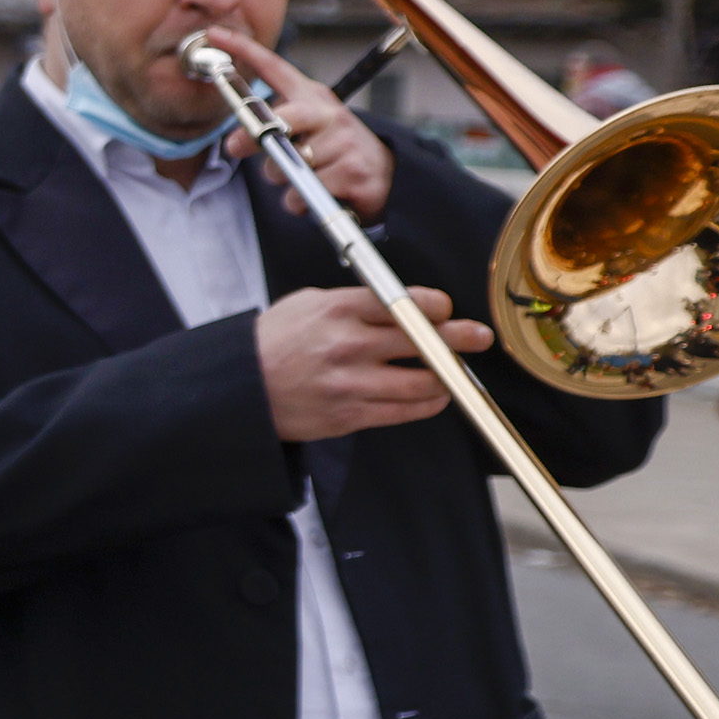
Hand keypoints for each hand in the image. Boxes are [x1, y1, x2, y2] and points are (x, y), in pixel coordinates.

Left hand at [194, 26, 392, 220]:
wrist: (385, 176)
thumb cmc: (334, 151)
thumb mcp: (307, 130)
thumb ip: (272, 128)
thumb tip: (235, 142)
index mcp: (312, 97)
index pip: (275, 67)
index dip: (243, 49)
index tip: (214, 35)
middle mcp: (329, 113)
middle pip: (281, 119)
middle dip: (252, 136)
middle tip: (235, 147)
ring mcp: (344, 141)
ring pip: (286, 163)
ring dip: (283, 178)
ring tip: (306, 176)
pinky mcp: (352, 171)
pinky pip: (301, 194)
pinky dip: (298, 203)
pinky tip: (317, 193)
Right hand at [254, 282, 490, 440]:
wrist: (239, 387)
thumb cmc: (273, 341)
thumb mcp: (308, 304)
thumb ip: (354, 302)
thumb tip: (402, 305)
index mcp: (337, 310)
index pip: (404, 303)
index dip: (436, 305)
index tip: (445, 308)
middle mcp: (347, 346)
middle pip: (423, 340)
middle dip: (460, 337)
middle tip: (479, 336)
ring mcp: (350, 384)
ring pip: (422, 382)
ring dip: (447, 376)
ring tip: (455, 372)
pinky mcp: (349, 415)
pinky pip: (404, 412)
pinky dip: (427, 403)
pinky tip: (434, 395)